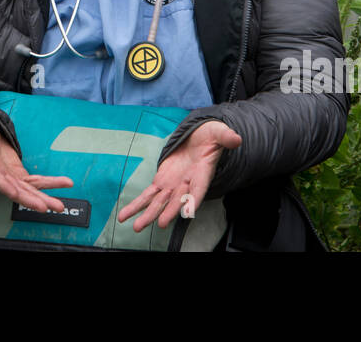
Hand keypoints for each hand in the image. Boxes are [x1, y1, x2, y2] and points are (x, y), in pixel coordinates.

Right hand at [0, 113, 72, 212]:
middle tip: (46, 207)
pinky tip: (65, 184)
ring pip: (28, 190)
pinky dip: (50, 183)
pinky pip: (36, 181)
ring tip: (59, 206)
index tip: (17, 195)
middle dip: (31, 200)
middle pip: (16, 190)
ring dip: (44, 197)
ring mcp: (10, 176)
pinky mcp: (18, 173)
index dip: (7, 187)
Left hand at [117, 120, 241, 232]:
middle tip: (160, 223)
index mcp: (202, 174)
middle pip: (177, 200)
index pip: (199, 190)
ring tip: (136, 226)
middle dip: (169, 211)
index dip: (194, 200)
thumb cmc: (210, 138)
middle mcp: (187, 184)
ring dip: (147, 214)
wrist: (199, 138)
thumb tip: (236, 139)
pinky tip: (125, 215)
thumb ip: (226, 137)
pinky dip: (136, 204)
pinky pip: (148, 194)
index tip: (189, 211)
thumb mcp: (219, 133)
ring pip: (159, 202)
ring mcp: (173, 185)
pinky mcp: (162, 181)